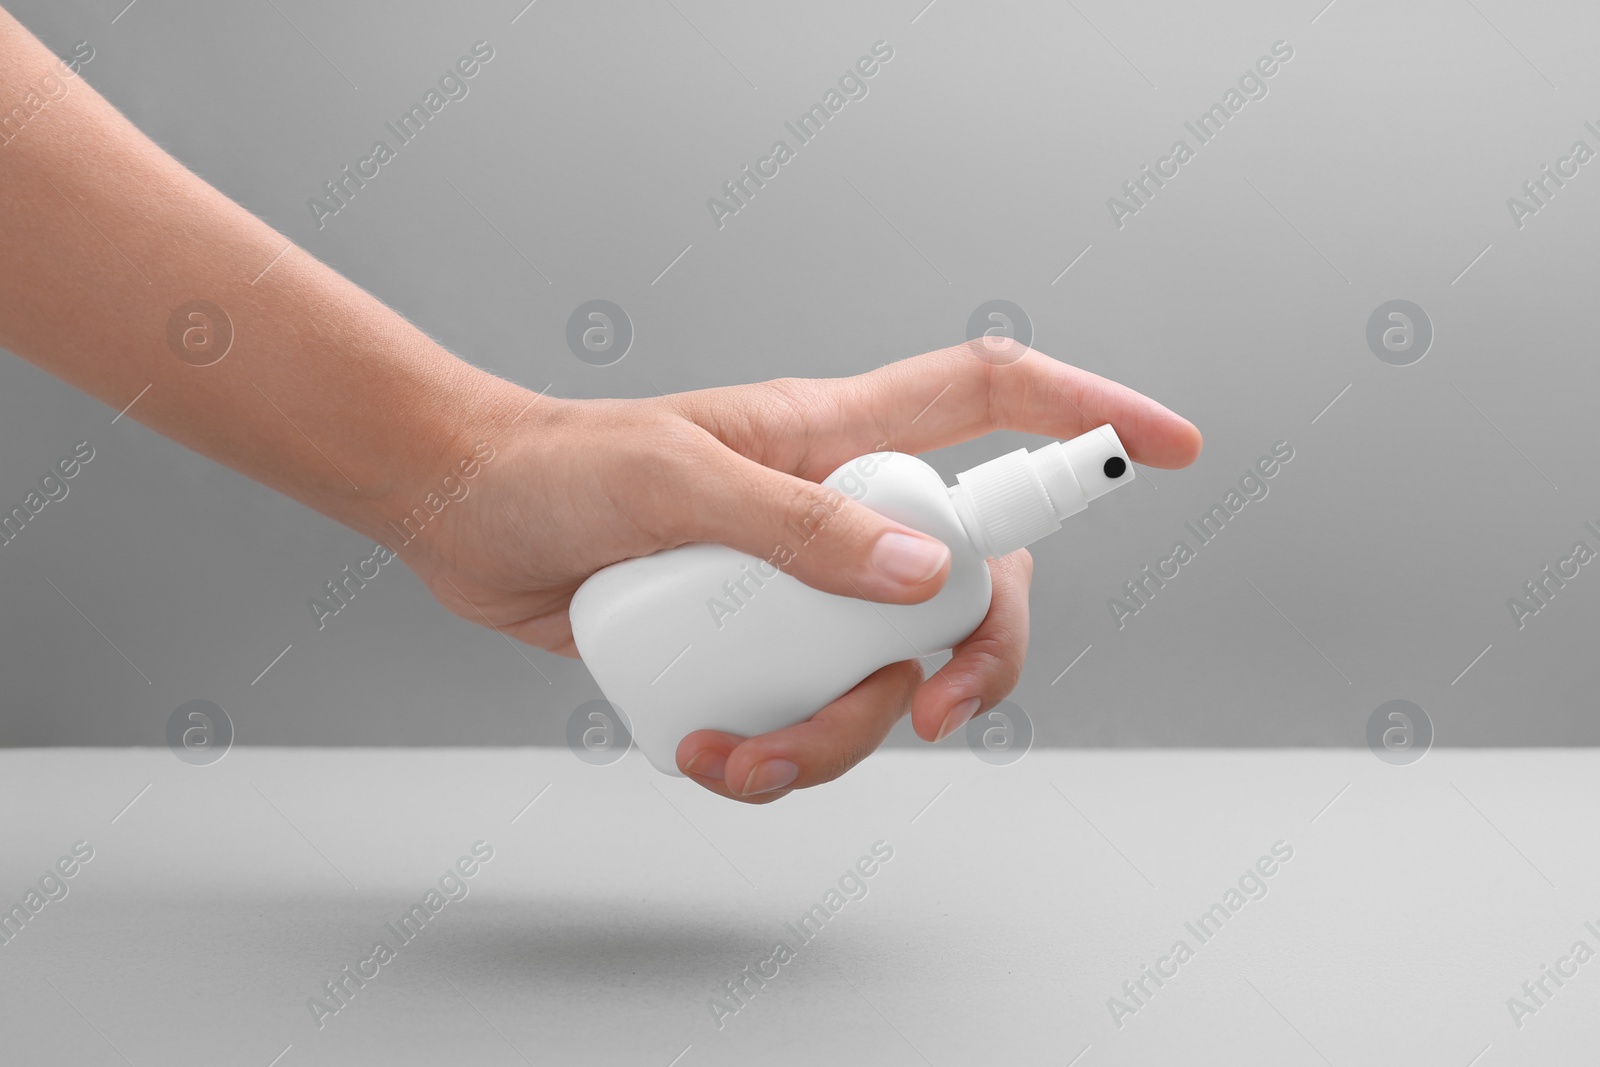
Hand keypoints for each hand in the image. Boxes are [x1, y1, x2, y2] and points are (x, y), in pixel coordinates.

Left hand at [414, 338, 1201, 802]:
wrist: (465, 518)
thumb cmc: (559, 469)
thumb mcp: (673, 481)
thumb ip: (798, 521)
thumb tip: (928, 570)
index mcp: (837, 436)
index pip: (990, 398)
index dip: (1089, 414)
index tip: (1166, 450)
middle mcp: (839, 511)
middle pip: (974, 581)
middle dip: (975, 662)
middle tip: (931, 719)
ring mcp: (802, 586)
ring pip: (890, 674)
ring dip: (840, 739)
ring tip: (746, 756)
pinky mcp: (756, 649)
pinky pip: (814, 717)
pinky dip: (776, 759)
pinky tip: (707, 756)